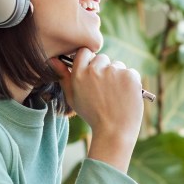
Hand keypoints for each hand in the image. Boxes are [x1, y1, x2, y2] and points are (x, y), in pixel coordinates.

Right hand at [56, 48, 142, 171]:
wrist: (114, 132)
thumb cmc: (92, 116)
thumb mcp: (73, 98)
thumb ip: (63, 77)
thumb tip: (52, 59)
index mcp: (79, 74)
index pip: (84, 52)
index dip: (90, 61)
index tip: (93, 72)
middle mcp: (95, 70)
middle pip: (101, 58)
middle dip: (104, 69)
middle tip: (105, 90)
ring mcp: (114, 71)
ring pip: (117, 65)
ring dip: (118, 75)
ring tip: (116, 95)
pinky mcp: (129, 75)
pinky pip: (131, 72)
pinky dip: (130, 82)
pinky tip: (126, 96)